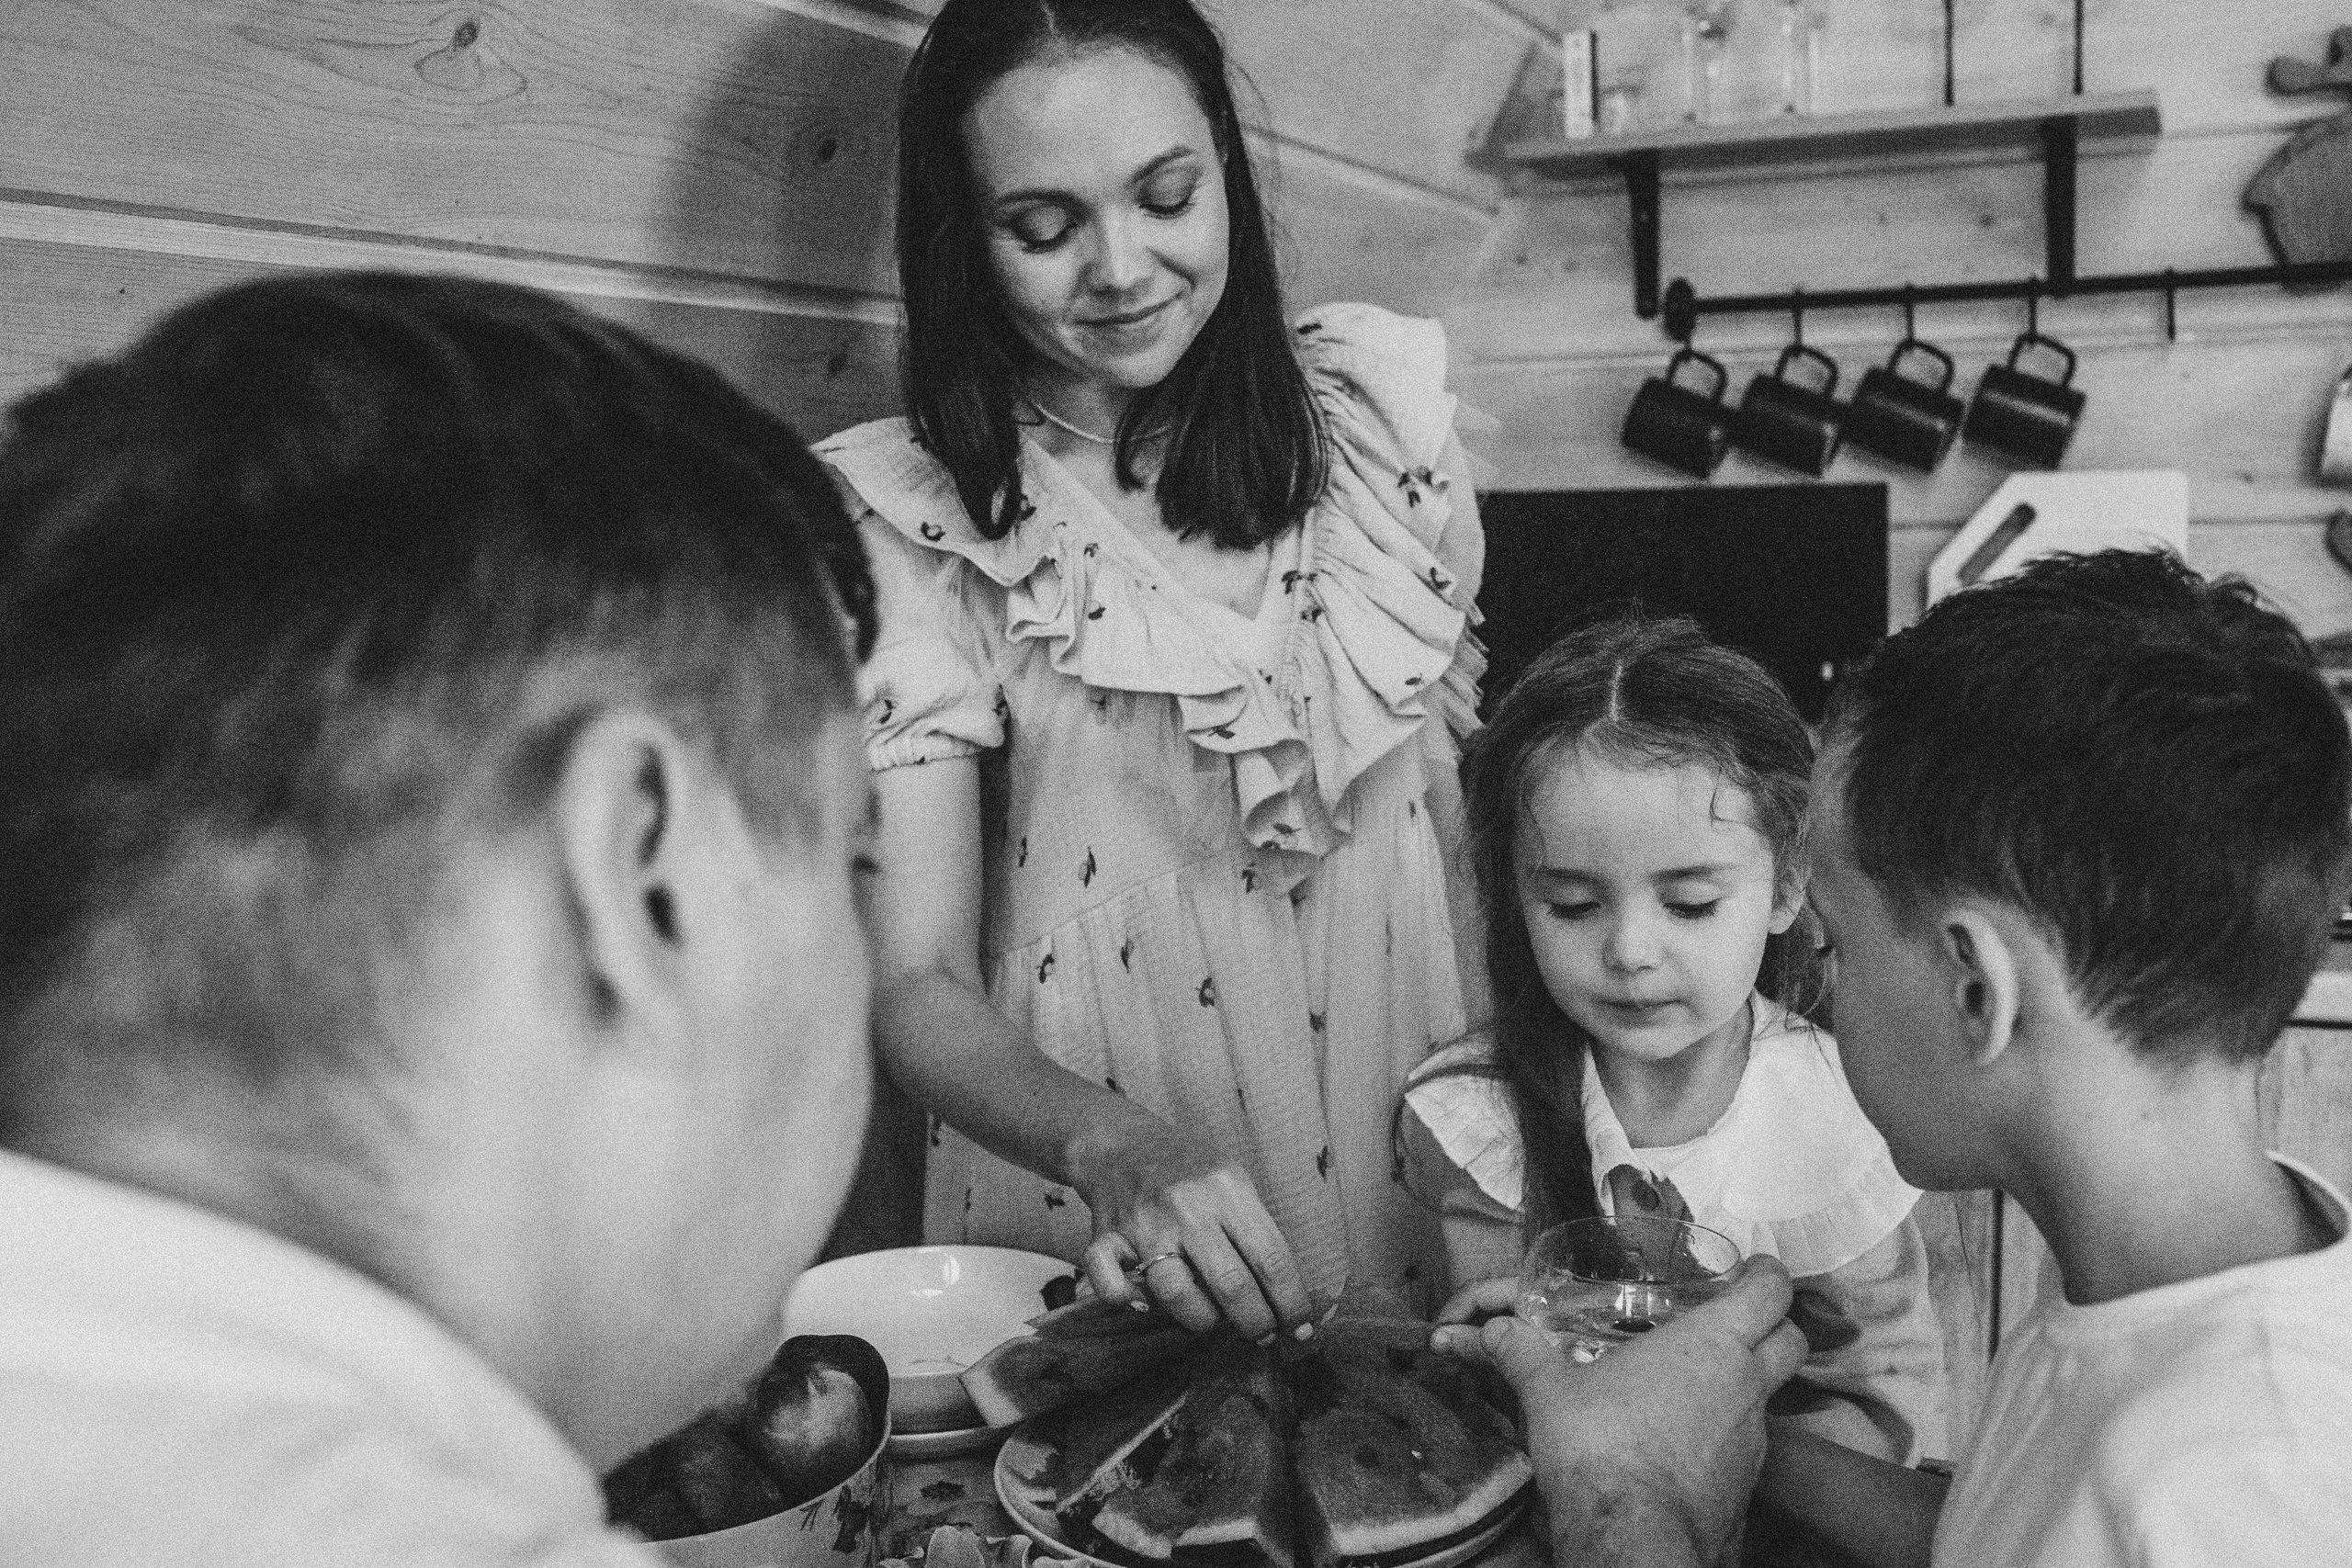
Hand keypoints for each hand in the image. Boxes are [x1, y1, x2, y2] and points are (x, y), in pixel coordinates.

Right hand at [1066, 1112, 1312, 1341]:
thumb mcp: (1233, 1180)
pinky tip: (1145, 1304)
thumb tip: (1286, 1294)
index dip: (1291, 1302)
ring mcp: (1145, 1225)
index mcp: (1227, 1189)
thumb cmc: (1190, 1169)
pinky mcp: (1106, 1238)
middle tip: (1264, 1335)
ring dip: (1203, 1321)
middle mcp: (1187, 1207)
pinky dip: (1126, 1302)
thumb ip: (1255, 1228)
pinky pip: (1111, 1285)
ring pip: (1177, 1294)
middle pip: (1231, 1284)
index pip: (1271, 1259)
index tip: (1300, 1328)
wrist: (1122, 1142)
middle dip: (1256, 1323)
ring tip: (1214, 1321)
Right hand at [1431, 1257, 1808, 1567]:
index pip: (1771, 1292)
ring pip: (1770, 1397)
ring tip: (1695, 1388)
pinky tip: (1685, 1443)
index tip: (1756, 1269)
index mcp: (1711, 1344)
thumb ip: (1524, 1355)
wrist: (1632, 1537)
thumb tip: (1491, 1331)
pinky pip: (1748, 1446)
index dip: (1768, 1274)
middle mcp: (1747, 1386)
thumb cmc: (1600, 1446)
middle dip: (1775, 1326)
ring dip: (1745, 1385)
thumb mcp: (1551, 1393)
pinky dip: (1727, 1435)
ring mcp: (1757, 1441)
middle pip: (1793, 1340)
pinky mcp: (1750, 1487)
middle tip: (1740, 1322)